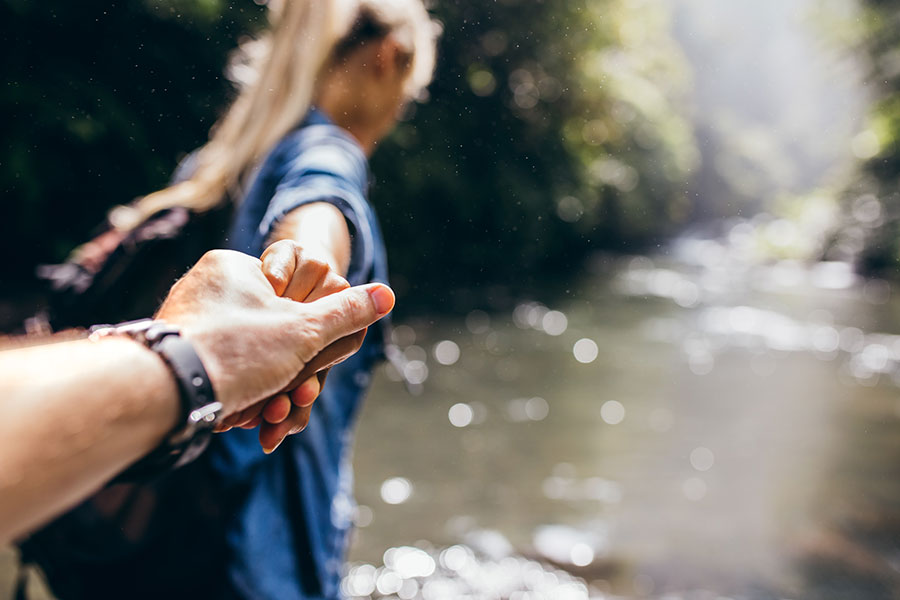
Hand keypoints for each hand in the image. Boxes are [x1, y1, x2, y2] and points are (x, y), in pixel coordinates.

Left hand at [154, 247, 393, 423]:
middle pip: (271, 332)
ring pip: (248, 358)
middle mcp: (206, 288)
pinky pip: (222, 371)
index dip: (311, 336)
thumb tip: (387, 294)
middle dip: (290, 375)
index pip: (292, 296)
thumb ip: (347, 313)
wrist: (162, 393)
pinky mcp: (177, 352)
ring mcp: (189, 320)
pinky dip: (240, 395)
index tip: (312, 363)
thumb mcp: (304, 331)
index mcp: (234, 266)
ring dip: (268, 392)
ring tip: (271, 420)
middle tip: (295, 402)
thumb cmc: (235, 351)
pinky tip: (244, 419)